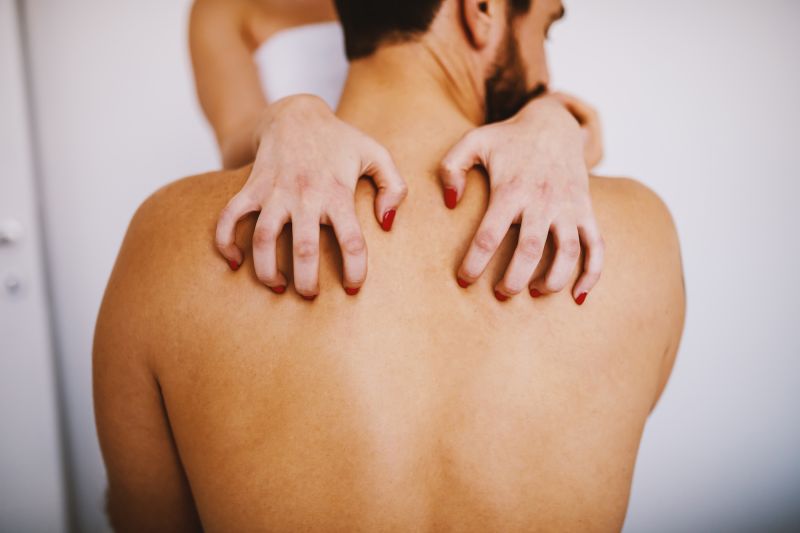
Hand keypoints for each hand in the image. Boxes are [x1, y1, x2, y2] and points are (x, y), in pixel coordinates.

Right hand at [215, 95, 406, 297]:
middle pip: (303, 248)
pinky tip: (234, 262)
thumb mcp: (377, 154)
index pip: (351, 240)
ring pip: (263, 238)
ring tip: (278, 286)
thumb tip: (386, 223)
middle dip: (306, 281)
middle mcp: (305, 194)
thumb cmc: (341, 140)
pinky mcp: (251, 187)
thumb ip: (394, 187)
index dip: (354, 270)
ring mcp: (274, 191)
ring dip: (267, 270)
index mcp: (338, 191)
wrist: (296, 112)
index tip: (352, 289)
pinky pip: (230, 217)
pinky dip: (225, 241)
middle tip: (310, 295)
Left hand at [439, 95, 603, 303]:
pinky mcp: (585, 210)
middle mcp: (542, 200)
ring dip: (553, 280)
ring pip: (567, 252)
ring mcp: (568, 206)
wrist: (553, 123)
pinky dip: (592, 274)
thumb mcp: (473, 142)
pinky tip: (577, 296)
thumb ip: (451, 168)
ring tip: (535, 292)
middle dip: (513, 280)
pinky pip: (597, 246)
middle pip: (530, 251)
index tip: (464, 280)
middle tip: (500, 294)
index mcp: (511, 189)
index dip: (474, 263)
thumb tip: (450, 203)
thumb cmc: (507, 139)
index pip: (489, 235)